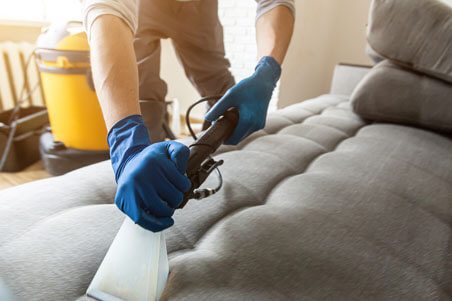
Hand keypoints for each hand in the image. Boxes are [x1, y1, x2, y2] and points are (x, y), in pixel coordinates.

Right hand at [108, 115, 190, 231]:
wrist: (128, 161)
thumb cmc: (153, 159)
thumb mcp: (169, 147)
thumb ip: (181, 153)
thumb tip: (181, 171)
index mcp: (155, 162)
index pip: (183, 184)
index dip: (184, 186)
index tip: (179, 183)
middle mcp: (142, 175)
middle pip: (174, 198)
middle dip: (176, 198)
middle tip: (170, 193)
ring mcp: (131, 189)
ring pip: (162, 210)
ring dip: (169, 210)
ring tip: (165, 203)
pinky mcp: (123, 201)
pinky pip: (142, 219)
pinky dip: (156, 225)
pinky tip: (166, 222)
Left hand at [205, 56, 280, 144]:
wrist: (264, 82)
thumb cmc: (246, 88)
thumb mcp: (229, 96)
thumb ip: (217, 109)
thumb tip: (207, 119)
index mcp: (248, 121)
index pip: (233, 140)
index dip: (222, 139)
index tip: (215, 131)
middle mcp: (255, 126)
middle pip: (237, 139)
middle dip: (227, 134)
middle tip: (219, 123)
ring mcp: (259, 125)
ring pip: (242, 135)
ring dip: (234, 131)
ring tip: (227, 118)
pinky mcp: (261, 123)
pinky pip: (247, 131)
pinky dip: (240, 127)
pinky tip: (235, 117)